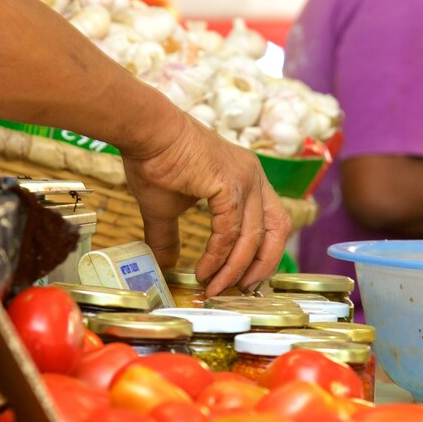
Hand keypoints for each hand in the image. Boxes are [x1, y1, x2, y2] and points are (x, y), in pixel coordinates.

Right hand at [122, 114, 291, 295]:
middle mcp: (254, 177)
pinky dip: (219, 256)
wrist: (146, 131)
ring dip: (235, 269)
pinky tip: (203, 270)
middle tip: (241, 290)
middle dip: (261, 266)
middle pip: (276, 231)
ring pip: (253, 237)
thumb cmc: (154, 160)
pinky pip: (230, 231)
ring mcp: (245, 179)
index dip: (262, 253)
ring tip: (214, 287)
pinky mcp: (229, 184)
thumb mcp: (166, 207)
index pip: (271, 222)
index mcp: (247, 178)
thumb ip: (170, 237)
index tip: (244, 278)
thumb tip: (165, 265)